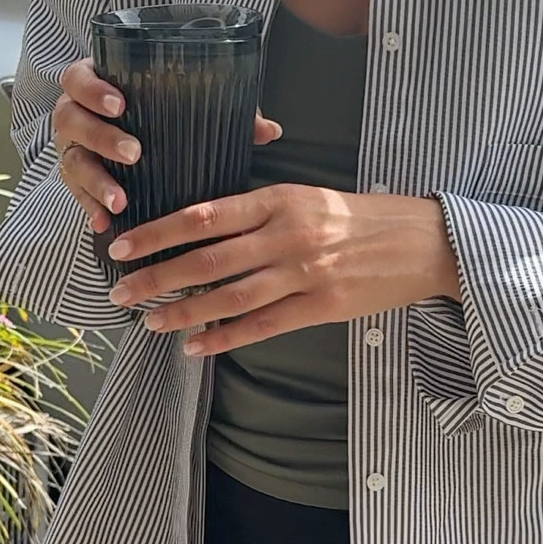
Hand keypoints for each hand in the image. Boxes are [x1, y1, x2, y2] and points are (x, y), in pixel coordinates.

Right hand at [52, 59, 281, 233]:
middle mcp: (77, 114)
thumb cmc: (162, 116)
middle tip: (134, 153)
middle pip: (71, 118)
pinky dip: (89, 209)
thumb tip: (270, 131)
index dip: (94, 89)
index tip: (120, 103)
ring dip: (96, 181)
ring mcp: (73, 148)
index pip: (80, 78)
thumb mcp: (187, 109)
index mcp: (98, 84)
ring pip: (72, 161)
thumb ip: (225, 112)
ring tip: (121, 201)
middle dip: (101, 136)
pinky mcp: (76, 180)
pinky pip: (75, 195)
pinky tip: (105, 223)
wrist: (132, 140)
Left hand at [104, 185, 461, 354]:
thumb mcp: (310, 197)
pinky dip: (226, 337)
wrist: (424, 241)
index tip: (122, 245)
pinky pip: (263, 325)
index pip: (202, 215)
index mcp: (279, 199)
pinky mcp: (322, 306)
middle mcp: (286, 233)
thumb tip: (208, 227)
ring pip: (229, 295)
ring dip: (183, 312)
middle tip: (118, 291)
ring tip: (148, 322)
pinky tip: (196, 346)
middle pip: (205, 258)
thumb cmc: (364, 219)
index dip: (156, 232)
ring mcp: (304, 272)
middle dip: (155, 276)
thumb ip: (263, 210)